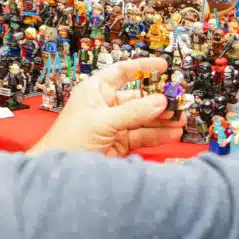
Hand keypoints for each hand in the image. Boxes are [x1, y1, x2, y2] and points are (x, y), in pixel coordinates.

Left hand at [28, 57, 185, 156]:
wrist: (58, 172)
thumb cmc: (68, 142)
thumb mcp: (101, 122)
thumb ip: (132, 112)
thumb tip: (159, 101)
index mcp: (95, 91)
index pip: (122, 72)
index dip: (142, 67)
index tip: (163, 66)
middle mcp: (105, 106)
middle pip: (138, 98)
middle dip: (159, 100)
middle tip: (178, 101)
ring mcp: (113, 125)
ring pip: (143, 118)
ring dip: (162, 119)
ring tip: (181, 119)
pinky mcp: (118, 144)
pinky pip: (142, 135)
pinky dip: (158, 134)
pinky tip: (172, 133)